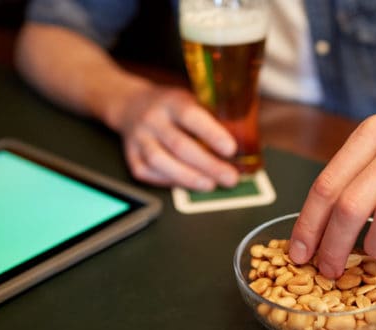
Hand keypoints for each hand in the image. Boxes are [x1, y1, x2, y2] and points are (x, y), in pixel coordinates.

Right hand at [117, 84, 239, 190]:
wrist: (131, 104)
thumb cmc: (171, 106)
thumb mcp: (192, 99)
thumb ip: (212, 116)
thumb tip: (245, 140)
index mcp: (172, 101)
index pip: (192, 116)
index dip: (212, 134)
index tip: (231, 149)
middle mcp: (153, 119)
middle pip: (180, 145)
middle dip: (208, 165)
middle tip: (229, 178)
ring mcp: (139, 138)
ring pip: (161, 161)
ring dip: (188, 177)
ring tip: (209, 185)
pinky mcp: (131, 156)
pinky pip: (148, 172)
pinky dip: (168, 181)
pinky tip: (186, 184)